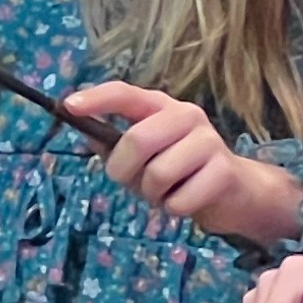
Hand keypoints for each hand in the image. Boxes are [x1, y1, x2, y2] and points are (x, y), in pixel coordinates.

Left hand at [65, 81, 302, 242]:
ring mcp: (209, 141)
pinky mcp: (224, 171)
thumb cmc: (180, 170)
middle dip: (124, 170)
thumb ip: (113, 144)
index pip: (126, 93)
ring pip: (158, 174)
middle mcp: (187, 116)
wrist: (234, 191)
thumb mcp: (142, 156)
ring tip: (166, 192)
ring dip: (153, 194)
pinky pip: (179, 200)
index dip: (97, 98)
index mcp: (161, 107)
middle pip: (138, 140)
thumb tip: (82, 130)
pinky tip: (186, 200)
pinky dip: (174, 209)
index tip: (68, 107)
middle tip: (133, 182)